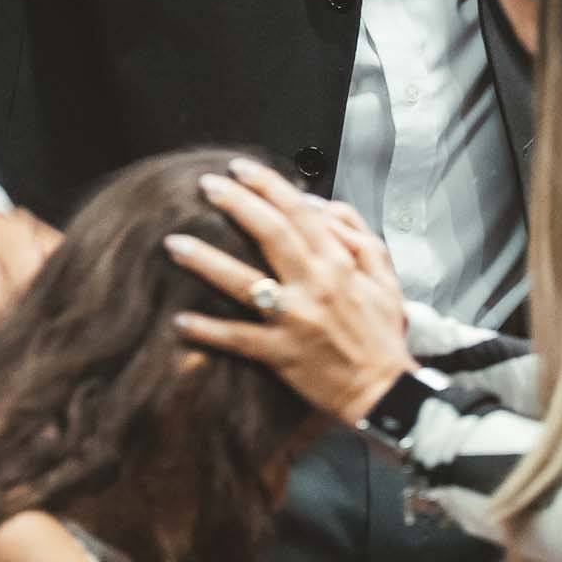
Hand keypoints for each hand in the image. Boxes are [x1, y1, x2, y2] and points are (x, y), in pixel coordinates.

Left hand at [165, 158, 410, 422]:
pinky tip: (179, 320)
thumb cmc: (381, 334)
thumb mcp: (384, 274)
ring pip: (244, 283)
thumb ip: (356, 233)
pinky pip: (238, 339)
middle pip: (269, 232)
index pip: (299, 210)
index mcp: (339, 261)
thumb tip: (320, 205)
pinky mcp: (282, 355)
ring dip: (206, 261)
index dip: (267, 183)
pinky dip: (208, 330)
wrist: (387, 393)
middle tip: (204, 185)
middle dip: (234, 203)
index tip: (239, 168)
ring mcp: (296, 320)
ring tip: (174, 243)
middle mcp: (316, 284)